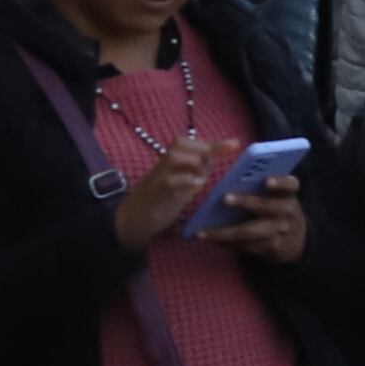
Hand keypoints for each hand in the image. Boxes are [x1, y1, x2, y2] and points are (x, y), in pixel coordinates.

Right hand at [110, 135, 227, 248]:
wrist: (130, 223)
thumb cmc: (156, 205)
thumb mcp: (180, 188)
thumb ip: (192, 176)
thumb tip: (209, 165)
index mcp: (169, 165)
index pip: (187, 144)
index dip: (211, 143)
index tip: (234, 143)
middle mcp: (162, 167)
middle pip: (179, 143)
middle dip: (203, 148)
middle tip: (217, 159)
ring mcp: (157, 179)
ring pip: (173, 156)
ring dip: (193, 161)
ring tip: (203, 176)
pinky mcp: (154, 194)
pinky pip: (169, 181)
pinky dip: (186, 179)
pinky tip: (198, 183)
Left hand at [198, 171, 303, 267]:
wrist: (295, 240)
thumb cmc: (277, 209)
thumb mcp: (278, 196)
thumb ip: (261, 186)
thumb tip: (227, 178)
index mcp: (288, 194)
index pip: (290, 184)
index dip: (280, 182)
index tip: (267, 181)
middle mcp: (287, 211)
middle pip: (265, 206)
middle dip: (244, 202)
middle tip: (224, 198)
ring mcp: (280, 231)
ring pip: (249, 231)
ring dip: (225, 232)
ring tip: (203, 232)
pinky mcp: (271, 247)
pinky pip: (246, 246)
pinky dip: (228, 243)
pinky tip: (213, 240)